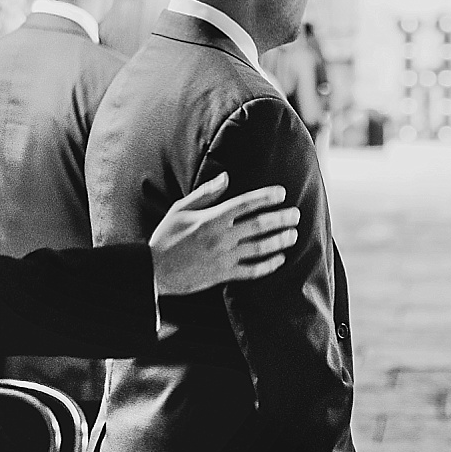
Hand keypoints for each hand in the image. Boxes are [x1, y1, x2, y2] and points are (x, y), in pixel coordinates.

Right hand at [149, 173, 299, 295]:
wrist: (154, 270)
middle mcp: (221, 237)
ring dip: (280, 241)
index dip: (266, 197)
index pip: (246, 203)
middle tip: (296, 214)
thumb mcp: (181, 209)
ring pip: (260, 248)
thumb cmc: (166, 236)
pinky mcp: (224, 275)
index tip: (282, 193)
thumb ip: (206, 193)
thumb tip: (226, 177)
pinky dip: (268, 265)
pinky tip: (280, 259)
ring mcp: (224, 258)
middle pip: (259, 225)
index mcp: (212, 218)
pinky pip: (252, 271)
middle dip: (281, 218)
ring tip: (293, 235)